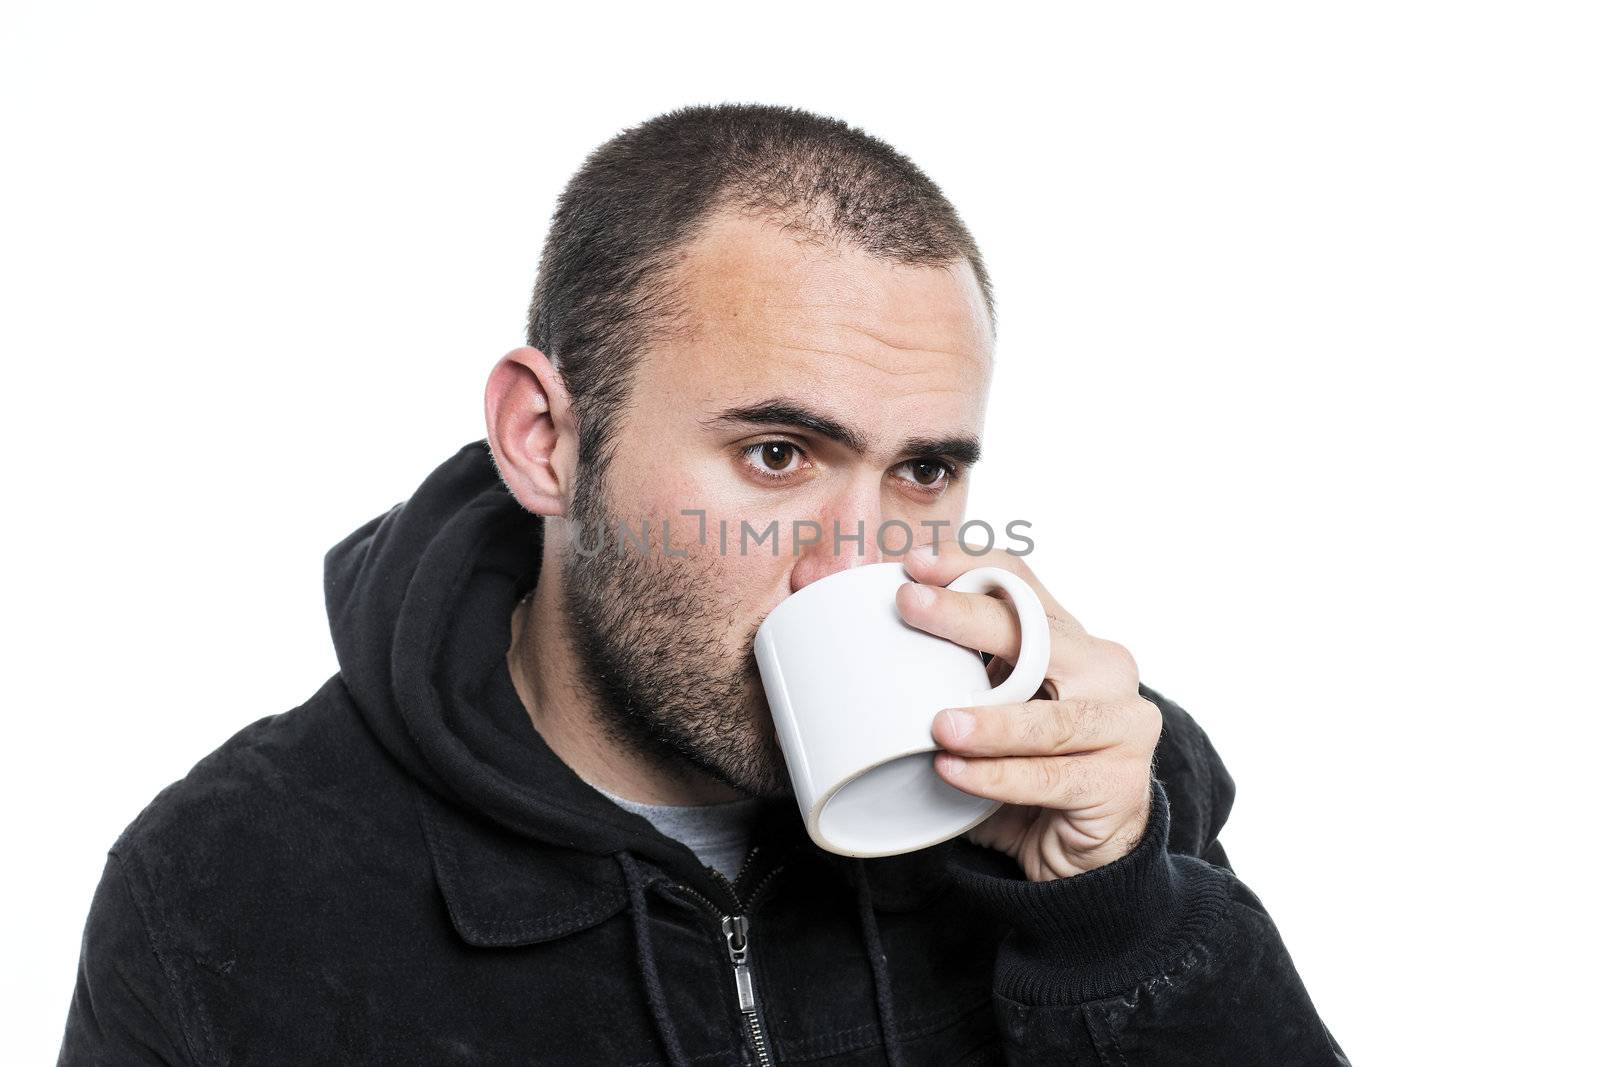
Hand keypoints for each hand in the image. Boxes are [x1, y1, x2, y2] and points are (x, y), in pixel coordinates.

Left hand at [896, 545, 1161, 881]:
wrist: (1081, 847)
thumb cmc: (1019, 765)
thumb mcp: (980, 710)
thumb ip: (932, 677)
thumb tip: (816, 636)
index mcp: (1069, 637)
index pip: (1023, 583)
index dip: (971, 565)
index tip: (914, 564)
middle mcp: (1105, 667)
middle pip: (1038, 632)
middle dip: (968, 616)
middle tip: (909, 605)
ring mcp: (1123, 722)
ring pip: (1051, 717)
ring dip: (991, 720)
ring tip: (937, 725)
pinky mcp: (1118, 782)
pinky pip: (1050, 777)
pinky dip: (997, 777)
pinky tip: (953, 773)